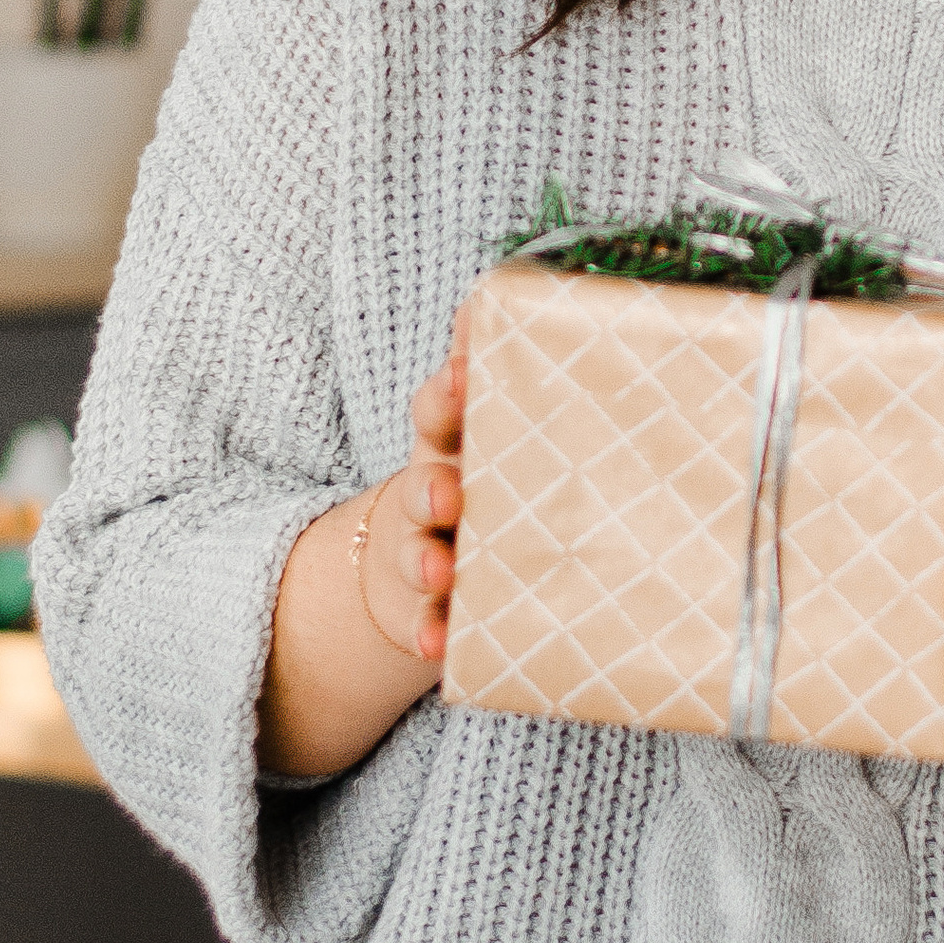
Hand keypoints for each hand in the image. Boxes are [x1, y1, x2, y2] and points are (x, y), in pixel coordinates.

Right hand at [257, 312, 471, 778]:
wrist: (428, 567)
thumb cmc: (486, 484)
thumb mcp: (495, 435)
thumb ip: (505, 381)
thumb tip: (525, 299)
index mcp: (452, 446)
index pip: (439, 411)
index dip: (446, 394)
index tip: (459, 378)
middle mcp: (431, 496)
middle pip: (423, 484)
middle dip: (431, 486)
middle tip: (449, 491)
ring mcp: (421, 554)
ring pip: (418, 554)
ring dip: (424, 561)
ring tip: (439, 570)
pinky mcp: (422, 610)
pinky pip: (423, 624)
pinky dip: (428, 632)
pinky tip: (439, 643)